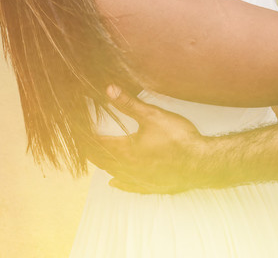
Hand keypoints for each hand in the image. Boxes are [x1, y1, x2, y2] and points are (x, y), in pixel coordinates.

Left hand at [88, 86, 208, 193]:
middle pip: (101, 159)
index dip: (85, 135)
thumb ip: (129, 103)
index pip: (96, 143)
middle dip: (90, 149)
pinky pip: (127, 186)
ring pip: (112, 173)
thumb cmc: (178, 139)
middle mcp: (126, 168)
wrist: (200, 163)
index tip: (77, 128)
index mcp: (124, 150)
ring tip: (96, 157)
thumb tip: (109, 90)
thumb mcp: (153, 115)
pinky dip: (118, 182)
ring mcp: (137, 180)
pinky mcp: (149, 186)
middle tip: (82, 141)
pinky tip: (114, 182)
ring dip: (102, 164)